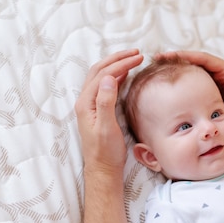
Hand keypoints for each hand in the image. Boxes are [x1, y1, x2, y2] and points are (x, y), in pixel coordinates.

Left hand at [75, 49, 143, 174]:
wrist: (102, 169)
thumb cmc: (105, 151)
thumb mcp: (107, 127)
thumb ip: (106, 102)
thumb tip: (109, 78)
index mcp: (86, 103)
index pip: (104, 74)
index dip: (121, 64)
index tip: (138, 58)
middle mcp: (85, 101)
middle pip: (99, 70)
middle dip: (117, 59)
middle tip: (136, 53)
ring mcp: (90, 105)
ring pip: (101, 76)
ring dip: (115, 65)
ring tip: (132, 59)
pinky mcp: (96, 110)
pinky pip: (104, 86)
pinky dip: (115, 76)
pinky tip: (124, 75)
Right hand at [156, 51, 223, 147]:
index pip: (204, 59)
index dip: (186, 55)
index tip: (168, 55)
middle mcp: (219, 73)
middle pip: (194, 61)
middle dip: (176, 59)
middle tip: (156, 58)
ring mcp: (212, 81)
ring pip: (191, 71)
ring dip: (175, 69)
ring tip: (156, 67)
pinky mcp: (207, 90)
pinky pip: (191, 83)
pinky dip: (179, 81)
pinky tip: (165, 83)